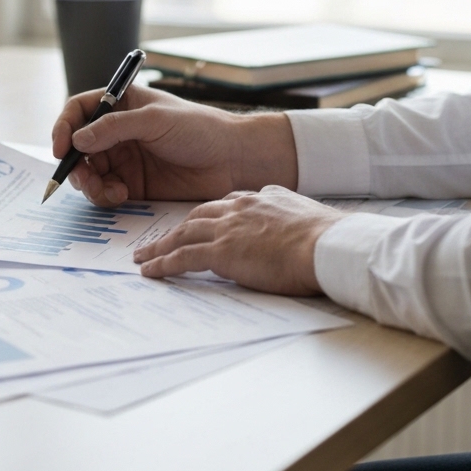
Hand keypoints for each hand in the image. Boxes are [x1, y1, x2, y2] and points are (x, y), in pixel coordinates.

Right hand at [52, 85, 296, 205]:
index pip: (80, 110)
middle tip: (84, 176)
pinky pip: (106, 193)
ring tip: (107, 189)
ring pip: (89, 173)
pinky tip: (122, 195)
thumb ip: (115, 128)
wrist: (232, 160)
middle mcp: (118, 132)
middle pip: (78, 146)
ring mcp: (125, 159)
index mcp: (122, 105)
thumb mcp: (155, 120)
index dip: (64, 126)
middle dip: (75, 163)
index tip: (60, 147)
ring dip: (89, 183)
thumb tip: (78, 139)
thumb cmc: (200, 129)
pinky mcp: (134, 185)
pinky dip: (105, 196)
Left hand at [132, 186, 343, 295]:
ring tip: (144, 256)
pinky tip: (150, 271)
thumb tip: (289, 233)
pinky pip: (182, 257)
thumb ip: (288, 222)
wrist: (326, 245)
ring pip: (184, 234)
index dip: (209, 215)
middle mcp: (239, 208)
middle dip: (177, 227)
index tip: (199, 223)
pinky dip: (163, 263)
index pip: (226, 204)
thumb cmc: (326, 239)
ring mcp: (228, 229)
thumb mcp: (305, 219)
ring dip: (160, 245)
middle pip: (198, 216)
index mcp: (261, 198)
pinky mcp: (221, 252)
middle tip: (161, 238)